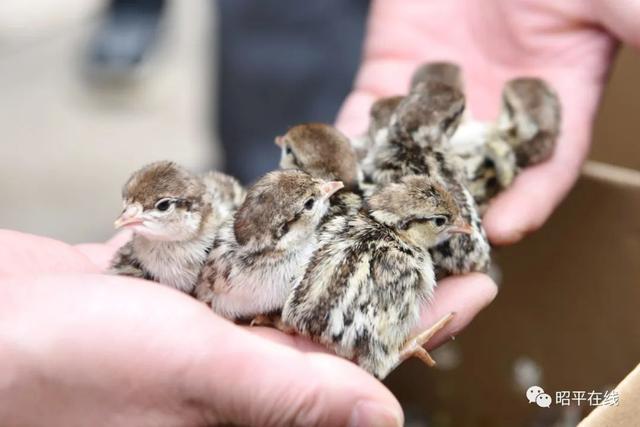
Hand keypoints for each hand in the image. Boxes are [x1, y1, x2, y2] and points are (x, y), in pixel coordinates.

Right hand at [0, 230, 493, 425]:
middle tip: (436, 231)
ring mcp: (201, 325)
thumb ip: (291, 392)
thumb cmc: (68, 368)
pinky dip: (260, 231)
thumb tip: (382, 416)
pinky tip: (297, 203)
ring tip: (382, 206)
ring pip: (283, 282)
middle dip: (386, 274)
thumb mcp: (195, 376)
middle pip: (333, 317)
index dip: (424, 323)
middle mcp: (236, 369)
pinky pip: (230, 256)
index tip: (475, 284)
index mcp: (253, 403)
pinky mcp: (167, 288)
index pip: (363, 365)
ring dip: (329, 245)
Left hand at [337, 0, 631, 244]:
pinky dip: (350, 147)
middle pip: (473, 179)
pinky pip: (366, 119)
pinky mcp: (389, 77)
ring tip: (373, 222)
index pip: (544, 167)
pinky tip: (337, 174)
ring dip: (393, 191)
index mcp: (550, 104)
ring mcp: (436, 99)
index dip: (528, 199)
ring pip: (414, 157)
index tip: (505, 229)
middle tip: (429, 247)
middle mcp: (491, 114)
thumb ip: (634, 26)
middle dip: (452, 214)